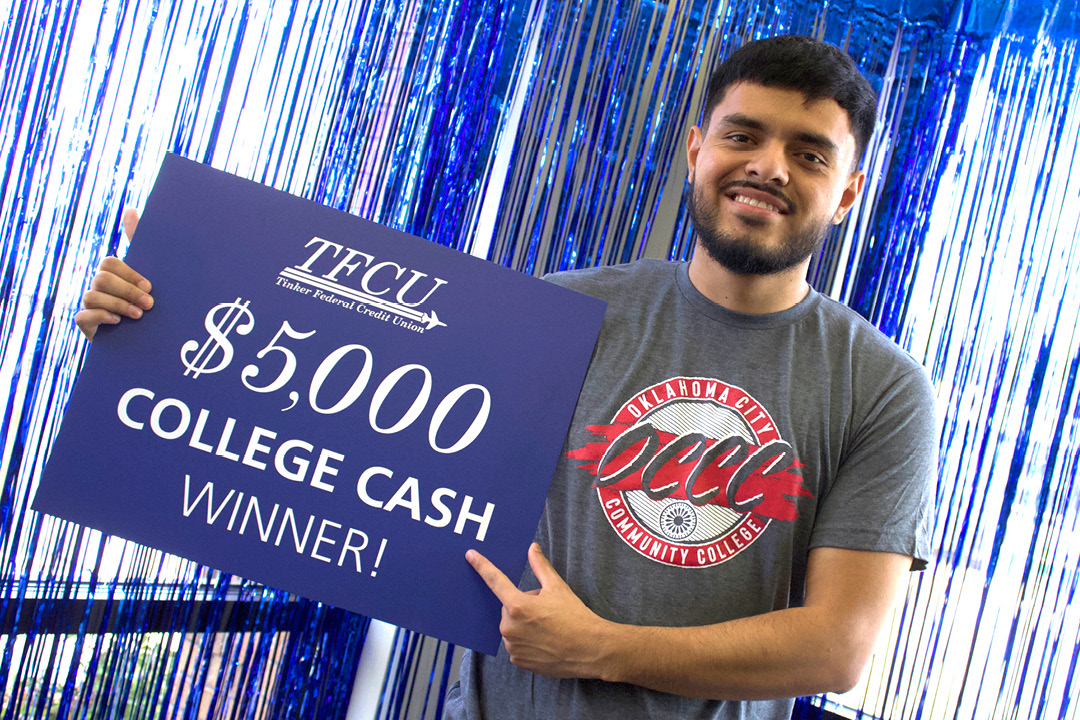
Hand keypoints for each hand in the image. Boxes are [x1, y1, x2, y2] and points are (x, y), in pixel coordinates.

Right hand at [75, 209, 152, 340]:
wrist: (147, 340)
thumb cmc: (148, 303)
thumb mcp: (151, 276)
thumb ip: (140, 244)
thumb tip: (130, 208)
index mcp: (114, 274)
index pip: (110, 263)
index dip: (129, 273)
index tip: (150, 286)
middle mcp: (99, 287)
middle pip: (102, 278)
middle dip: (128, 291)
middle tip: (149, 304)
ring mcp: (90, 305)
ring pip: (92, 296)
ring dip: (119, 304)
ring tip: (139, 316)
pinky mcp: (86, 324)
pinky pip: (83, 316)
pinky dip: (100, 317)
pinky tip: (117, 321)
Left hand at [467, 543, 612, 678]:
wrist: (591, 649)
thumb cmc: (575, 617)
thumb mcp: (558, 587)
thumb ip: (540, 567)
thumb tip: (532, 548)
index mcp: (518, 606)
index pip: (495, 581)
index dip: (482, 566)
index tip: (470, 556)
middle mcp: (510, 627)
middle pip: (509, 608)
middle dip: (523, 605)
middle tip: (545, 610)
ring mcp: (513, 646)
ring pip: (512, 627)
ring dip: (524, 624)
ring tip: (548, 628)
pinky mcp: (518, 660)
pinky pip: (516, 644)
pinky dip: (526, 641)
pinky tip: (544, 642)